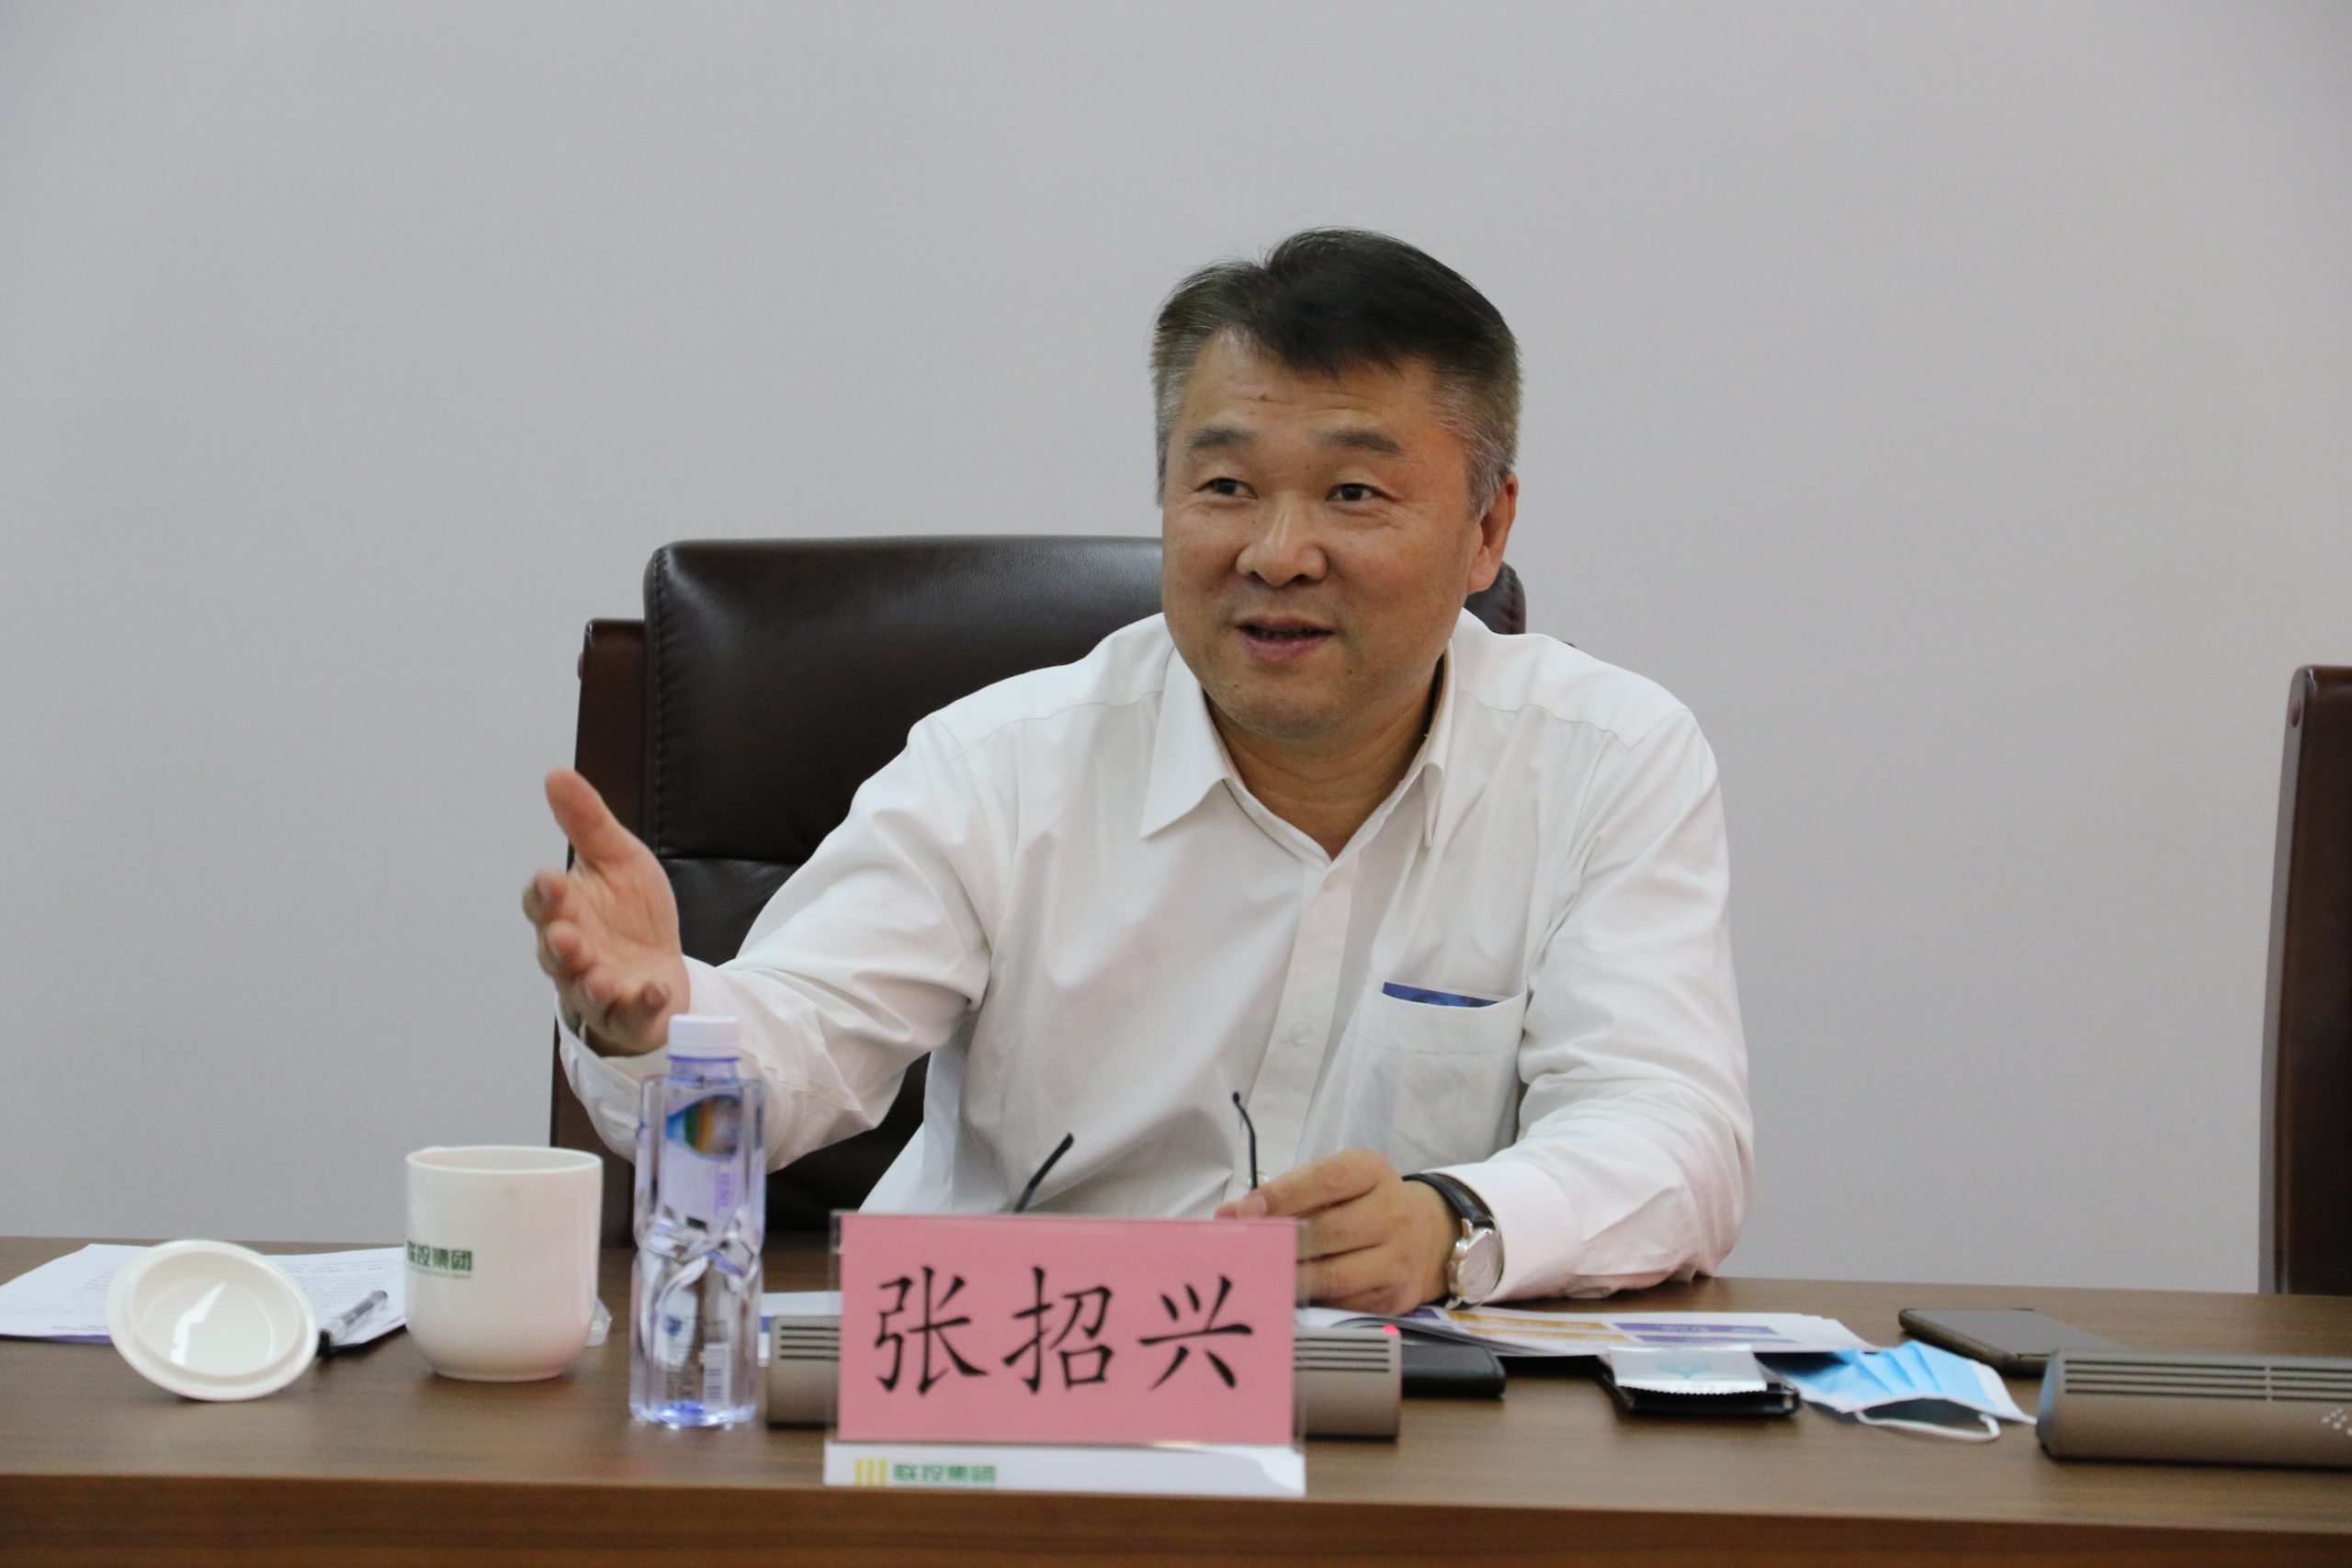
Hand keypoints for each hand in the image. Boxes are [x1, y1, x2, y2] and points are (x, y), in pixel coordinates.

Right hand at [522, 768, 689, 1055]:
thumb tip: (556, 774)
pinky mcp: (629, 1014)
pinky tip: (654, 991)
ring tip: (603, 978)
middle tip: (567, 938)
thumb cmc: (629, 911)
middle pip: (556, 953)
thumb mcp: (617, 858)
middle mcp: (572, 953)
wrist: (661, 962)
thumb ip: (587, 822)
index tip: (552, 878)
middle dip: (560, 945)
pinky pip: (631, 1014)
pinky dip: (642, 1004)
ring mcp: (598, 988)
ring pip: (586, 991)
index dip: (544, 893)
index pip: (542, 903)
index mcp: (564, 911)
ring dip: (593, 984)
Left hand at [1213, 1147, 1455, 1312]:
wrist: (1429, 1234)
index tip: (1244, 1211)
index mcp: (1371, 1172)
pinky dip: (1309, 1303)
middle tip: (1237, 1254)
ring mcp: (1397, 1258)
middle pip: (1326, 1232)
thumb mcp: (1337, 1183)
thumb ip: (1287, 1194)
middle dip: (1276, 1244)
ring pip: (1332, 1275)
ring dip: (1287, 1280)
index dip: (1282, 1196)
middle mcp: (1392, 1212)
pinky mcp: (1394, 1297)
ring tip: (1252, 1280)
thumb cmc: (1365, 1203)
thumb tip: (1230, 1215)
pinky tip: (1283, 1299)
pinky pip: (1342, 1303)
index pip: (1326, 1181)